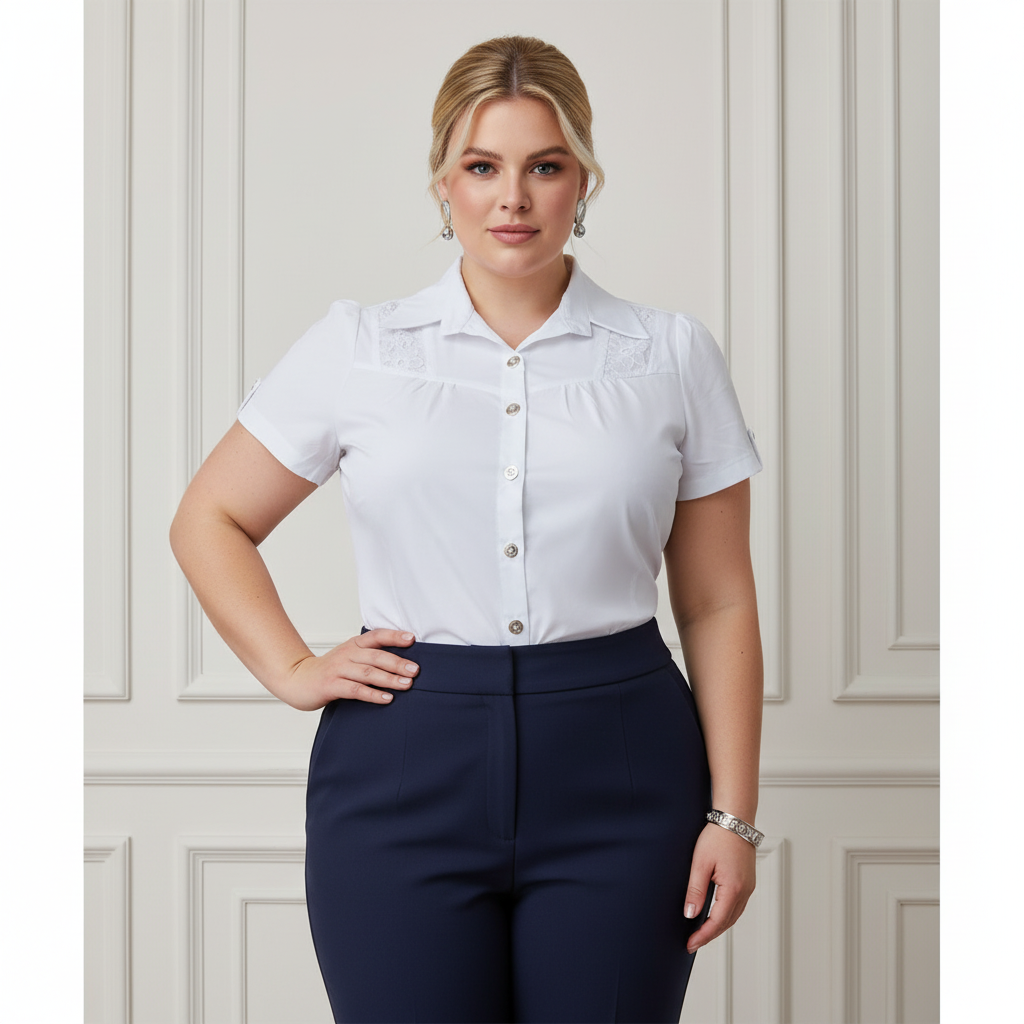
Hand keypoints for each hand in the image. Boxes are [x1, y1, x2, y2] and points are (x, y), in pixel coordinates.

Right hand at [281, 629, 419, 710]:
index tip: (412, 639)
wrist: (298, 680)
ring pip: (368, 673)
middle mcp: (347, 654)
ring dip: (389, 679)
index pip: (376, 636)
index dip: (394, 636)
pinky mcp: (331, 685)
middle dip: (398, 663)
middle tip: (415, 670)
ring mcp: (338, 669)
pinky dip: (373, 694)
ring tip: (406, 684)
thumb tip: (402, 663)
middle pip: (376, 656)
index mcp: (354, 644)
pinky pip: (355, 690)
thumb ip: (370, 657)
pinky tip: (387, 698)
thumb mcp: (349, 657)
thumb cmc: (330, 671)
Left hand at [683, 821, 756, 952]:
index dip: (703, 936)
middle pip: (727, 922)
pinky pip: (738, 905)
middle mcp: (745, 891)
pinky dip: (726, 914)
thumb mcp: (700, 863)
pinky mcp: (748, 881)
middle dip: (710, 935)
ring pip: (734, 915)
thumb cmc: (718, 836)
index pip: (717, 922)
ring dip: (719, 926)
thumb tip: (690, 913)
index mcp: (733, 888)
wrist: (735, 819)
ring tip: (702, 932)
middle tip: (693, 942)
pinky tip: (716, 915)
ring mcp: (749, 886)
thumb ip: (695, 890)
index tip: (690, 944)